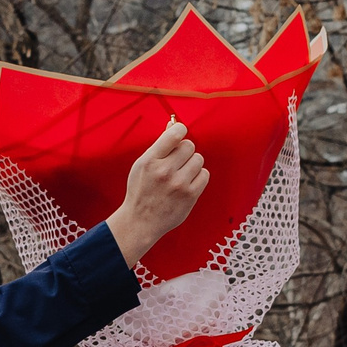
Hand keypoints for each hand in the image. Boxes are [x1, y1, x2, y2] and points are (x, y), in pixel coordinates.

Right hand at [106, 120, 209, 266]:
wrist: (141, 221)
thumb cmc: (141, 190)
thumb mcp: (142, 165)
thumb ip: (159, 146)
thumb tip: (173, 124)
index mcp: (150, 161)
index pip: (174, 134)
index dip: (180, 130)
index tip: (180, 134)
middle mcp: (164, 171)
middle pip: (189, 146)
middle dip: (185, 151)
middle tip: (177, 161)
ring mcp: (179, 184)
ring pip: (199, 159)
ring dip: (192, 164)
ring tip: (182, 173)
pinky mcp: (190, 196)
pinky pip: (205, 174)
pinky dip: (198, 176)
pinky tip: (188, 182)